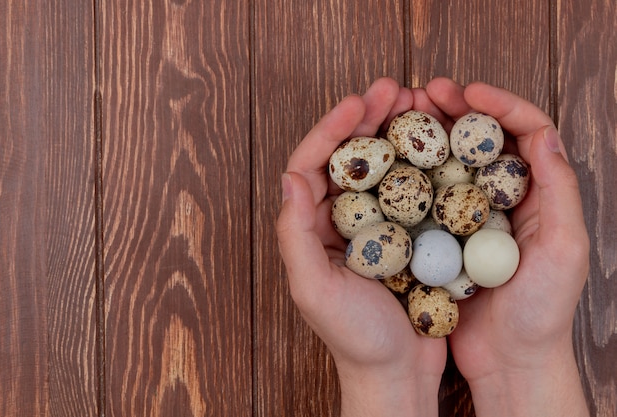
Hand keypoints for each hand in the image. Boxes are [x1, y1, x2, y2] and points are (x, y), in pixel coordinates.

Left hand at [276, 78, 446, 416]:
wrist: (397, 373)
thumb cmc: (354, 338)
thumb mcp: (314, 289)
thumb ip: (293, 233)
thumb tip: (289, 176)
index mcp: (309, 228)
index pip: (311, 163)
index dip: (331, 128)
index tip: (358, 102)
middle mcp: (337, 221)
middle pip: (348, 156)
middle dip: (367, 119)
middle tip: (394, 89)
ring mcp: (372, 225)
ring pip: (381, 167)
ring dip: (397, 133)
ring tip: (419, 105)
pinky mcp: (403, 235)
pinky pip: (411, 190)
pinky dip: (423, 164)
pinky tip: (441, 146)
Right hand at [424, 78, 589, 415]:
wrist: (509, 361)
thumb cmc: (543, 313)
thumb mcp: (565, 251)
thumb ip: (560, 192)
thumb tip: (545, 134)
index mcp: (539, 195)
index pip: (526, 132)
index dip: (498, 104)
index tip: (467, 92)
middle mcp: (504, 199)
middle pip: (482, 140)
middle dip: (456, 110)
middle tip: (426, 92)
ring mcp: (471, 217)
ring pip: (450, 163)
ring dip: (430, 136)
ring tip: (404, 117)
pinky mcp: (445, 236)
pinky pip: (427, 197)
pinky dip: (412, 176)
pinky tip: (392, 165)